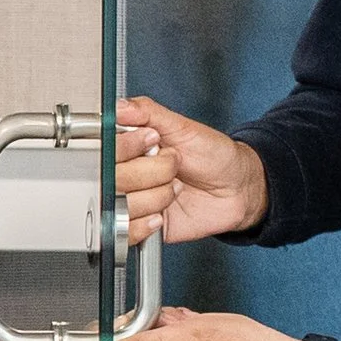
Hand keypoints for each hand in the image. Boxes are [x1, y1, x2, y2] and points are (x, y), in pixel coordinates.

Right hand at [115, 96, 268, 246]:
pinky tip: (162, 214)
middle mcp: (125, 173)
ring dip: (157, 197)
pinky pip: (124, 233)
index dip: (127, 147)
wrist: (236, 188)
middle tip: (174, 165)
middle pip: (113, 178)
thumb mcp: (183, 127)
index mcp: (129, 146)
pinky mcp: (138, 227)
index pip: (105, 147)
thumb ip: (148, 113)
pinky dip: (145, 224)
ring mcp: (129, 201)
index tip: (153, 142)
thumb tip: (120, 107)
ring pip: (121, 205)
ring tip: (174, 188)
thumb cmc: (213, 155)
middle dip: (153, 172)